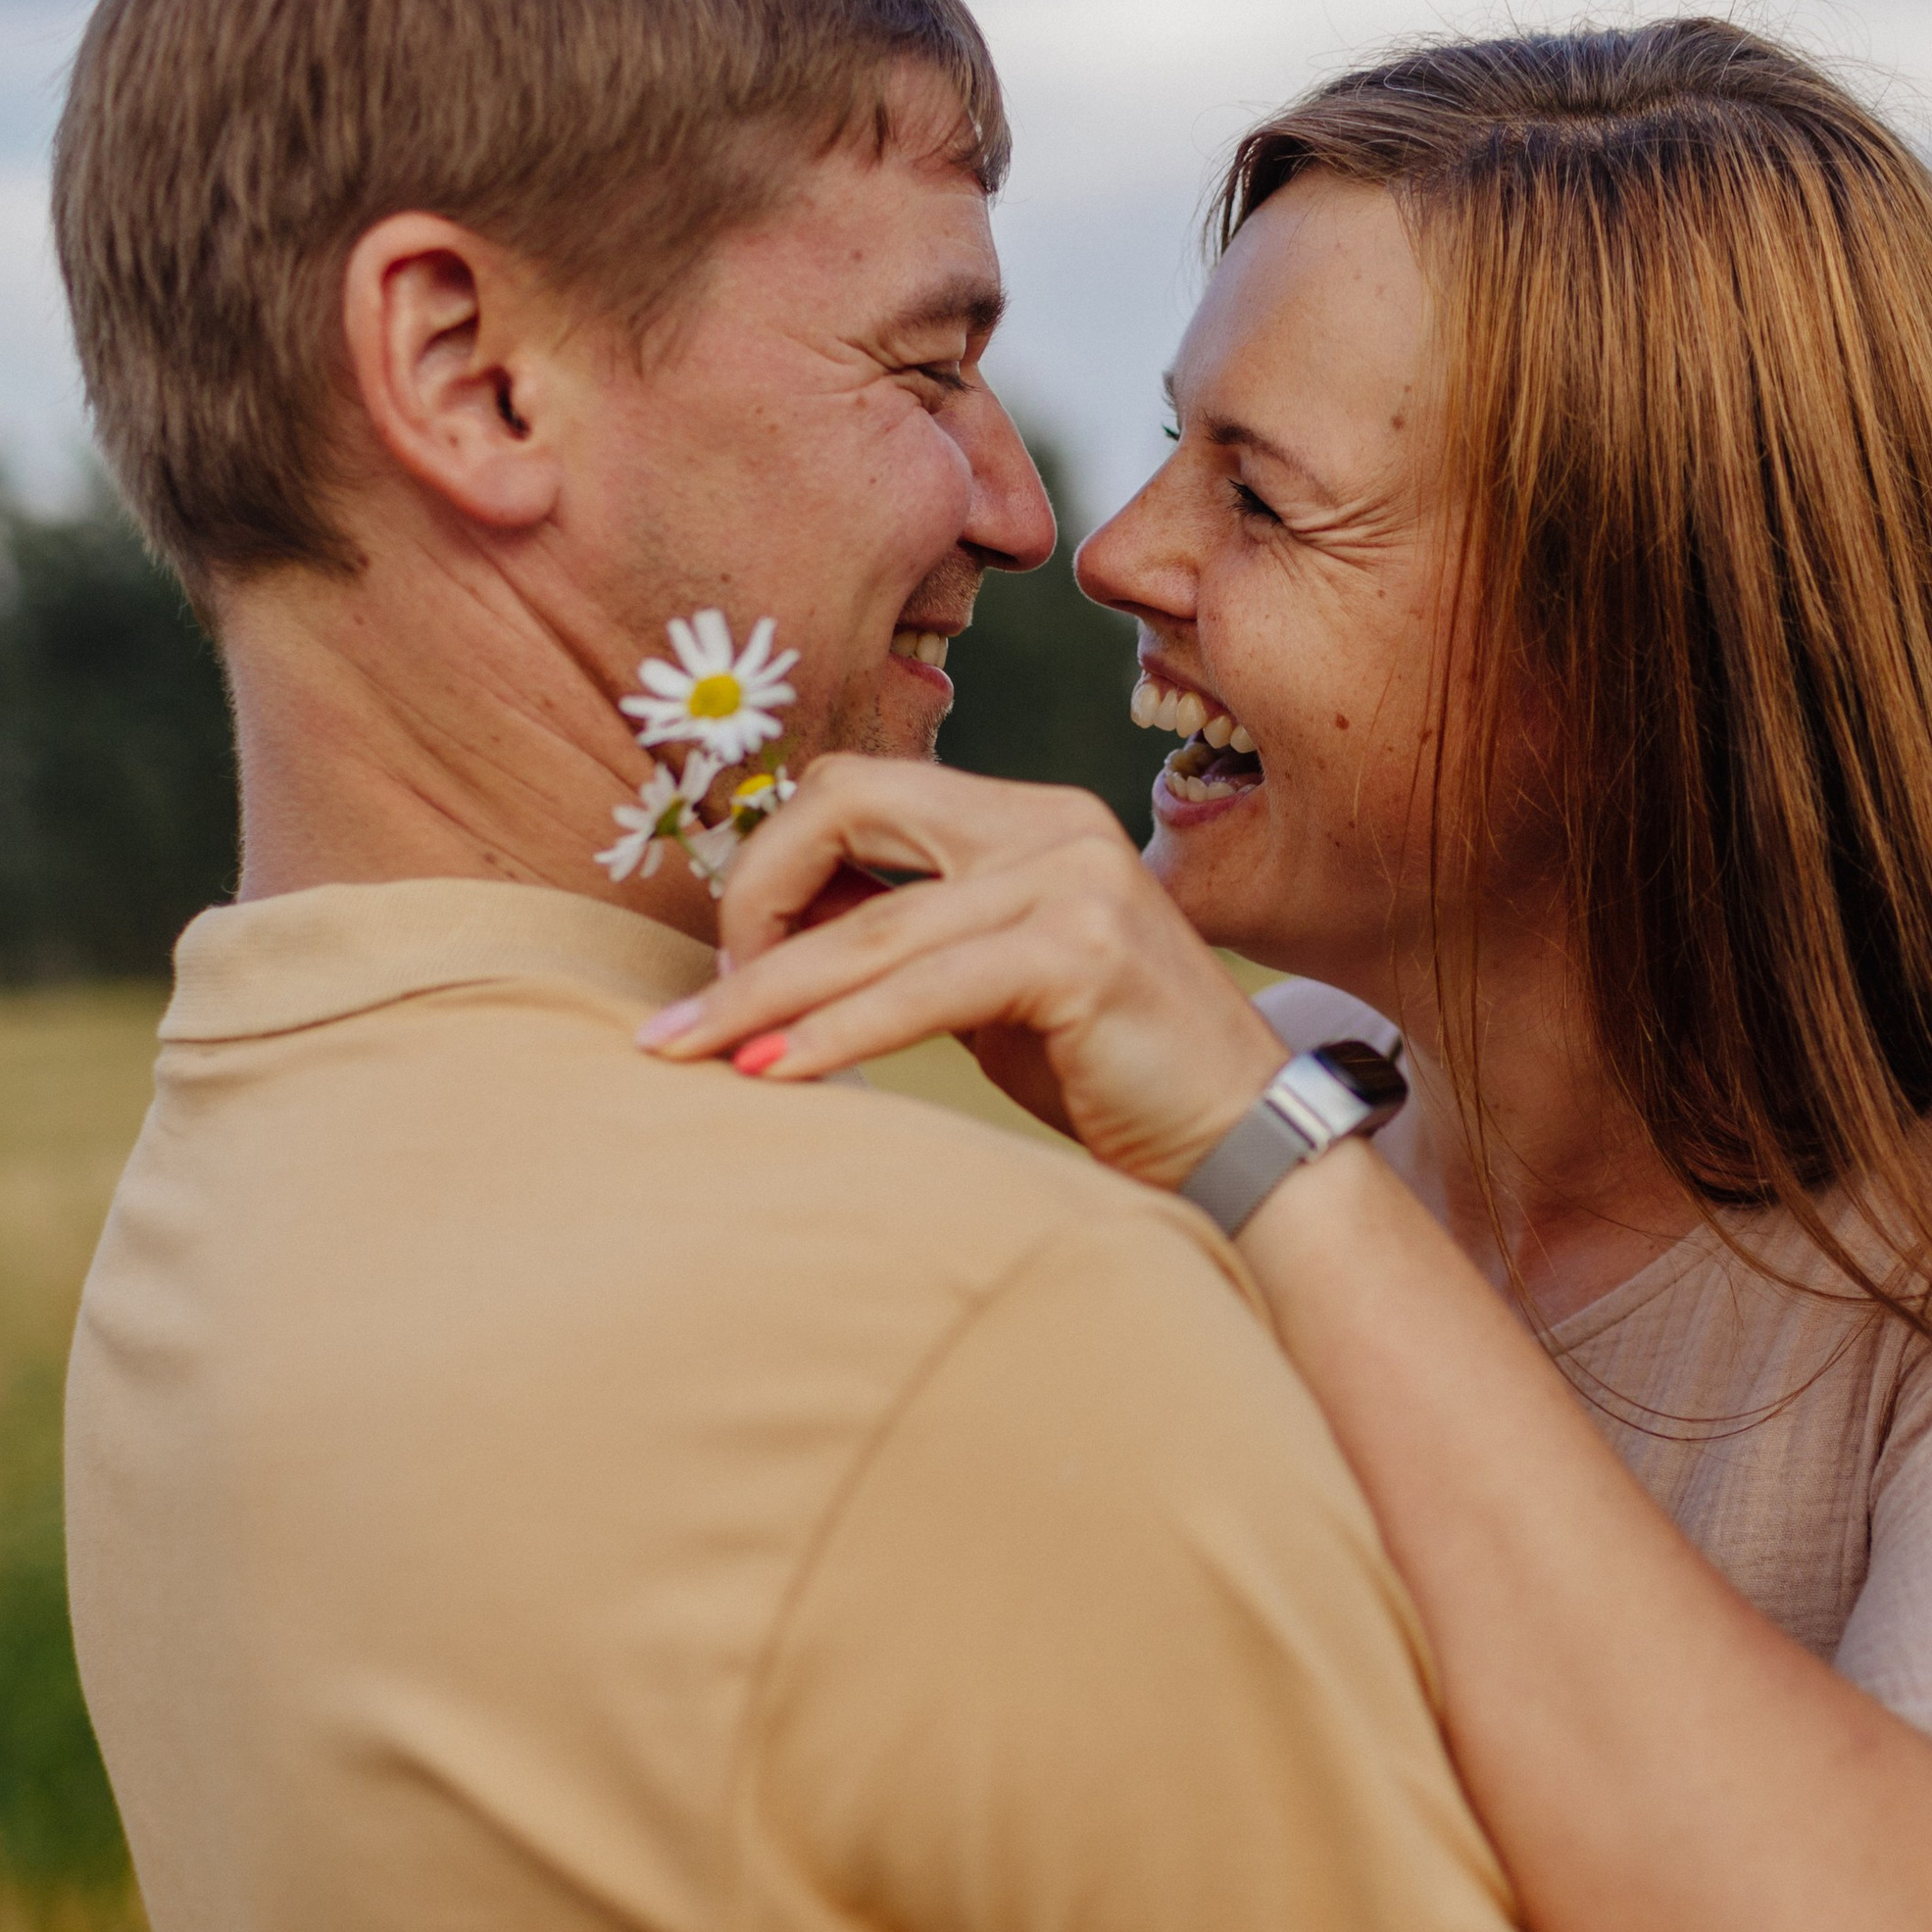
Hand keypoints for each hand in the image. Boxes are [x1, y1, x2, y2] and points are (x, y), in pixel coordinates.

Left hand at [634, 758, 1287, 1190]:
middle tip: (694, 1008)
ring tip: (685, 1051)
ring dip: (761, 995)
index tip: (732, 960)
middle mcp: (1051, 823)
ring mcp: (1072, 880)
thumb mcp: (990, 991)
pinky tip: (775, 1075)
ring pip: (869, 924)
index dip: (774, 861)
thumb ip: (904, 946)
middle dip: (747, 903)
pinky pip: (919, 991)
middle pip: (846, 809)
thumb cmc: (1112, 1076)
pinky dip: (834, 1036)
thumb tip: (767, 942)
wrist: (1247, 1142)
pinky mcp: (1081, 953)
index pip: (858, 789)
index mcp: (1028, 816)